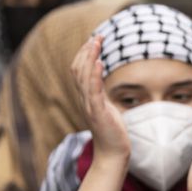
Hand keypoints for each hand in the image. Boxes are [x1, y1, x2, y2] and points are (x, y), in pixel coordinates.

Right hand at [70, 36, 129, 160]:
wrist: (112, 154)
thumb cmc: (112, 132)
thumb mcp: (106, 108)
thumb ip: (101, 95)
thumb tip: (101, 82)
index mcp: (86, 98)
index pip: (79, 71)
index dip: (85, 55)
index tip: (94, 41)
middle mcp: (85, 100)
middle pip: (78, 70)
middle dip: (86, 51)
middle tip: (96, 36)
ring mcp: (90, 106)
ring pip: (84, 77)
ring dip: (90, 58)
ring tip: (96, 42)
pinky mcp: (98, 112)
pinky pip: (94, 91)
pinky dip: (95, 75)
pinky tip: (100, 63)